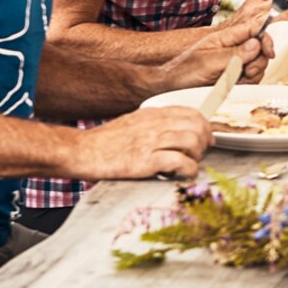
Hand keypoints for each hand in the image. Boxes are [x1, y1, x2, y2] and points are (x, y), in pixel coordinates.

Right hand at [71, 106, 213, 180]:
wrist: (80, 152)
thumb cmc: (104, 142)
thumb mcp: (132, 123)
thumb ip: (154, 124)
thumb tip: (177, 131)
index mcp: (152, 114)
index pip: (191, 113)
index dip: (205, 126)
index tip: (207, 137)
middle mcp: (154, 124)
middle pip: (197, 125)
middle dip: (204, 141)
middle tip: (199, 153)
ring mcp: (150, 142)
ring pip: (192, 141)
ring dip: (197, 155)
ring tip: (189, 163)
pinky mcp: (146, 161)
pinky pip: (180, 162)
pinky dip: (189, 170)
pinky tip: (184, 174)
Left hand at [159, 17, 270, 88]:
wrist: (164, 82)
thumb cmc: (179, 68)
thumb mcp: (208, 60)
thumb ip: (234, 53)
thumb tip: (257, 43)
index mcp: (227, 37)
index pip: (257, 30)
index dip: (266, 40)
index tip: (268, 52)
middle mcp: (232, 48)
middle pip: (260, 51)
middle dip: (258, 63)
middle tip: (245, 71)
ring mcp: (231, 62)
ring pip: (256, 67)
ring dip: (250, 76)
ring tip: (233, 80)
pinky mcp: (230, 76)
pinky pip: (247, 80)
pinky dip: (243, 85)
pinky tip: (230, 87)